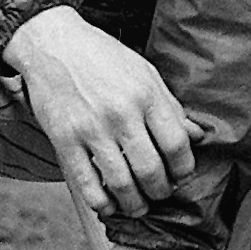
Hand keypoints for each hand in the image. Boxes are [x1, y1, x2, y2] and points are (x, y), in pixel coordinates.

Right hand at [4, 6, 204, 216]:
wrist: (53, 44)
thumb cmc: (103, 57)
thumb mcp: (145, 73)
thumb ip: (171, 107)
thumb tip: (197, 135)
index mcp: (145, 95)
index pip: (176, 145)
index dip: (184, 168)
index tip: (181, 175)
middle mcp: (121, 113)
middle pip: (151, 170)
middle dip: (161, 190)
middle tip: (161, 193)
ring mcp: (91, 128)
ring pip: (121, 183)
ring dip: (134, 204)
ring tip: (138, 205)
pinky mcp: (64, 140)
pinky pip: (86, 183)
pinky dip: (101, 202)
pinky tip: (108, 205)